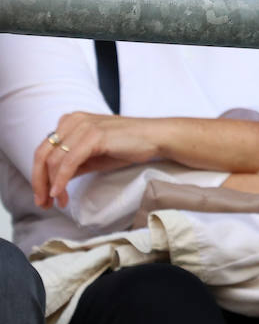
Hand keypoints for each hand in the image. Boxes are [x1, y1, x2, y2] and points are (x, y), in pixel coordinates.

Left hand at [33, 112, 164, 208]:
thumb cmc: (128, 145)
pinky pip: (69, 162)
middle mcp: (73, 121)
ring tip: (57, 202)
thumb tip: (55, 181)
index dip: (38, 176)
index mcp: (70, 122)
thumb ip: (73, 164)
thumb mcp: (94, 156)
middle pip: (42, 155)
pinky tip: (60, 192)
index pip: (44, 150)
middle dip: (39, 182)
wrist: (155, 138)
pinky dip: (61, 179)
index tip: (44, 196)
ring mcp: (83, 126)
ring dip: (52, 185)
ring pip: (54, 160)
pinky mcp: (94, 135)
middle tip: (43, 203)